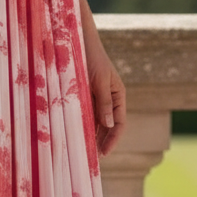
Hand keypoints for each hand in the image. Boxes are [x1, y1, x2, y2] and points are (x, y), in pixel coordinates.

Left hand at [76, 0, 125, 156]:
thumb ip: (104, 101)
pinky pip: (86, 112)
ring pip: (96, 121)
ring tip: (84, 150)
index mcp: (119, 94)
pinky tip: (76, 132)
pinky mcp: (85, 92)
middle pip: (108, 125)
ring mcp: (97, 95)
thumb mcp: (100, 78)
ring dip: (92, 134)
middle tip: (92, 159)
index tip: (103, 153)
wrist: (78, 38)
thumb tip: (109, 125)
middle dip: (102, 141)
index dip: (113, 140)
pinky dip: (83, 123)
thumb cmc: (92, 56)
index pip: (120, 123)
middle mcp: (110, 97)